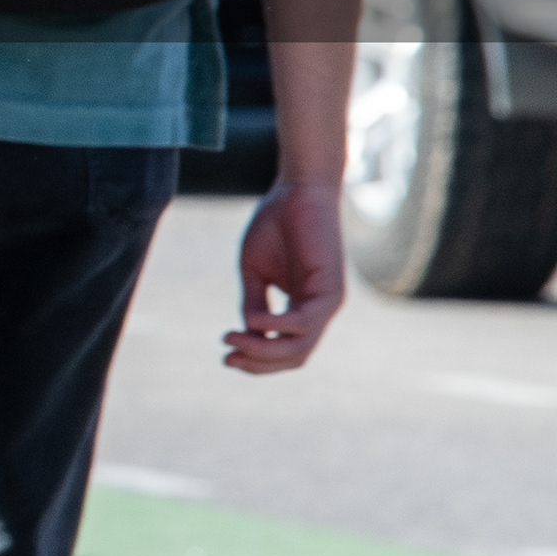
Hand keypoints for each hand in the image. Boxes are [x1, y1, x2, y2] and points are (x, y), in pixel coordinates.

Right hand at [229, 178, 347, 374]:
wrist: (296, 192)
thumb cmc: (275, 226)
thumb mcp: (255, 272)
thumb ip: (254, 302)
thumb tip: (246, 334)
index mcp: (302, 307)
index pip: (286, 350)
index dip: (256, 360)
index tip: (225, 356)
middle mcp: (318, 310)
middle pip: (294, 357)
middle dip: (259, 363)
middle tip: (227, 357)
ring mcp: (327, 302)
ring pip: (300, 347)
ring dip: (264, 350)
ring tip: (232, 339)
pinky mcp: (331, 289)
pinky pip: (305, 323)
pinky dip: (277, 326)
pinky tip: (253, 319)